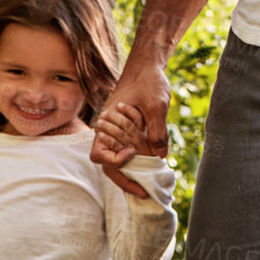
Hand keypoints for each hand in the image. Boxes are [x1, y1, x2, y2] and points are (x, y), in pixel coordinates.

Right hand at [92, 62, 169, 197]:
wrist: (148, 67)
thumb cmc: (148, 82)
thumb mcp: (156, 105)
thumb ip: (157, 131)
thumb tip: (159, 156)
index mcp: (106, 125)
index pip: (99, 154)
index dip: (114, 161)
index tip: (133, 154)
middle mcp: (108, 132)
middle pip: (108, 163)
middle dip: (125, 179)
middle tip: (143, 192)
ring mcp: (118, 133)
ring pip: (118, 161)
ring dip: (131, 173)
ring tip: (147, 187)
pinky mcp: (129, 133)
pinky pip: (128, 152)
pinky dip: (138, 163)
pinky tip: (151, 170)